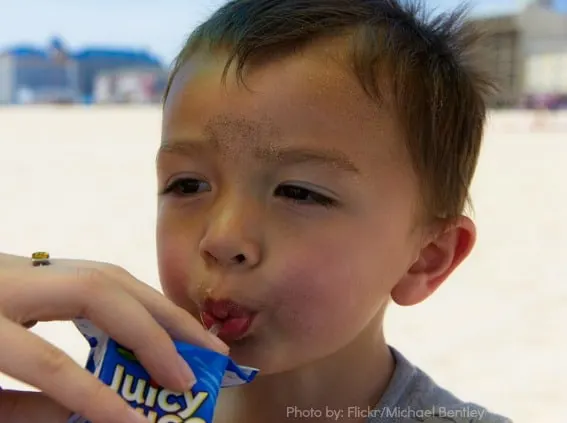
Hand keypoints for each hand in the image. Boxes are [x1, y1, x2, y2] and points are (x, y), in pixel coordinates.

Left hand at [0, 253, 227, 422]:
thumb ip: (21, 411)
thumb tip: (92, 417)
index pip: (50, 360)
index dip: (98, 398)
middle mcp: (7, 278)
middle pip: (99, 292)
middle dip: (154, 334)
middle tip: (195, 371)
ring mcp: (23, 265)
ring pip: (108, 273)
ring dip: (159, 309)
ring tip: (198, 342)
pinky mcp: (36, 266)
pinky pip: (99, 276)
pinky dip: (137, 301)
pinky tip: (160, 324)